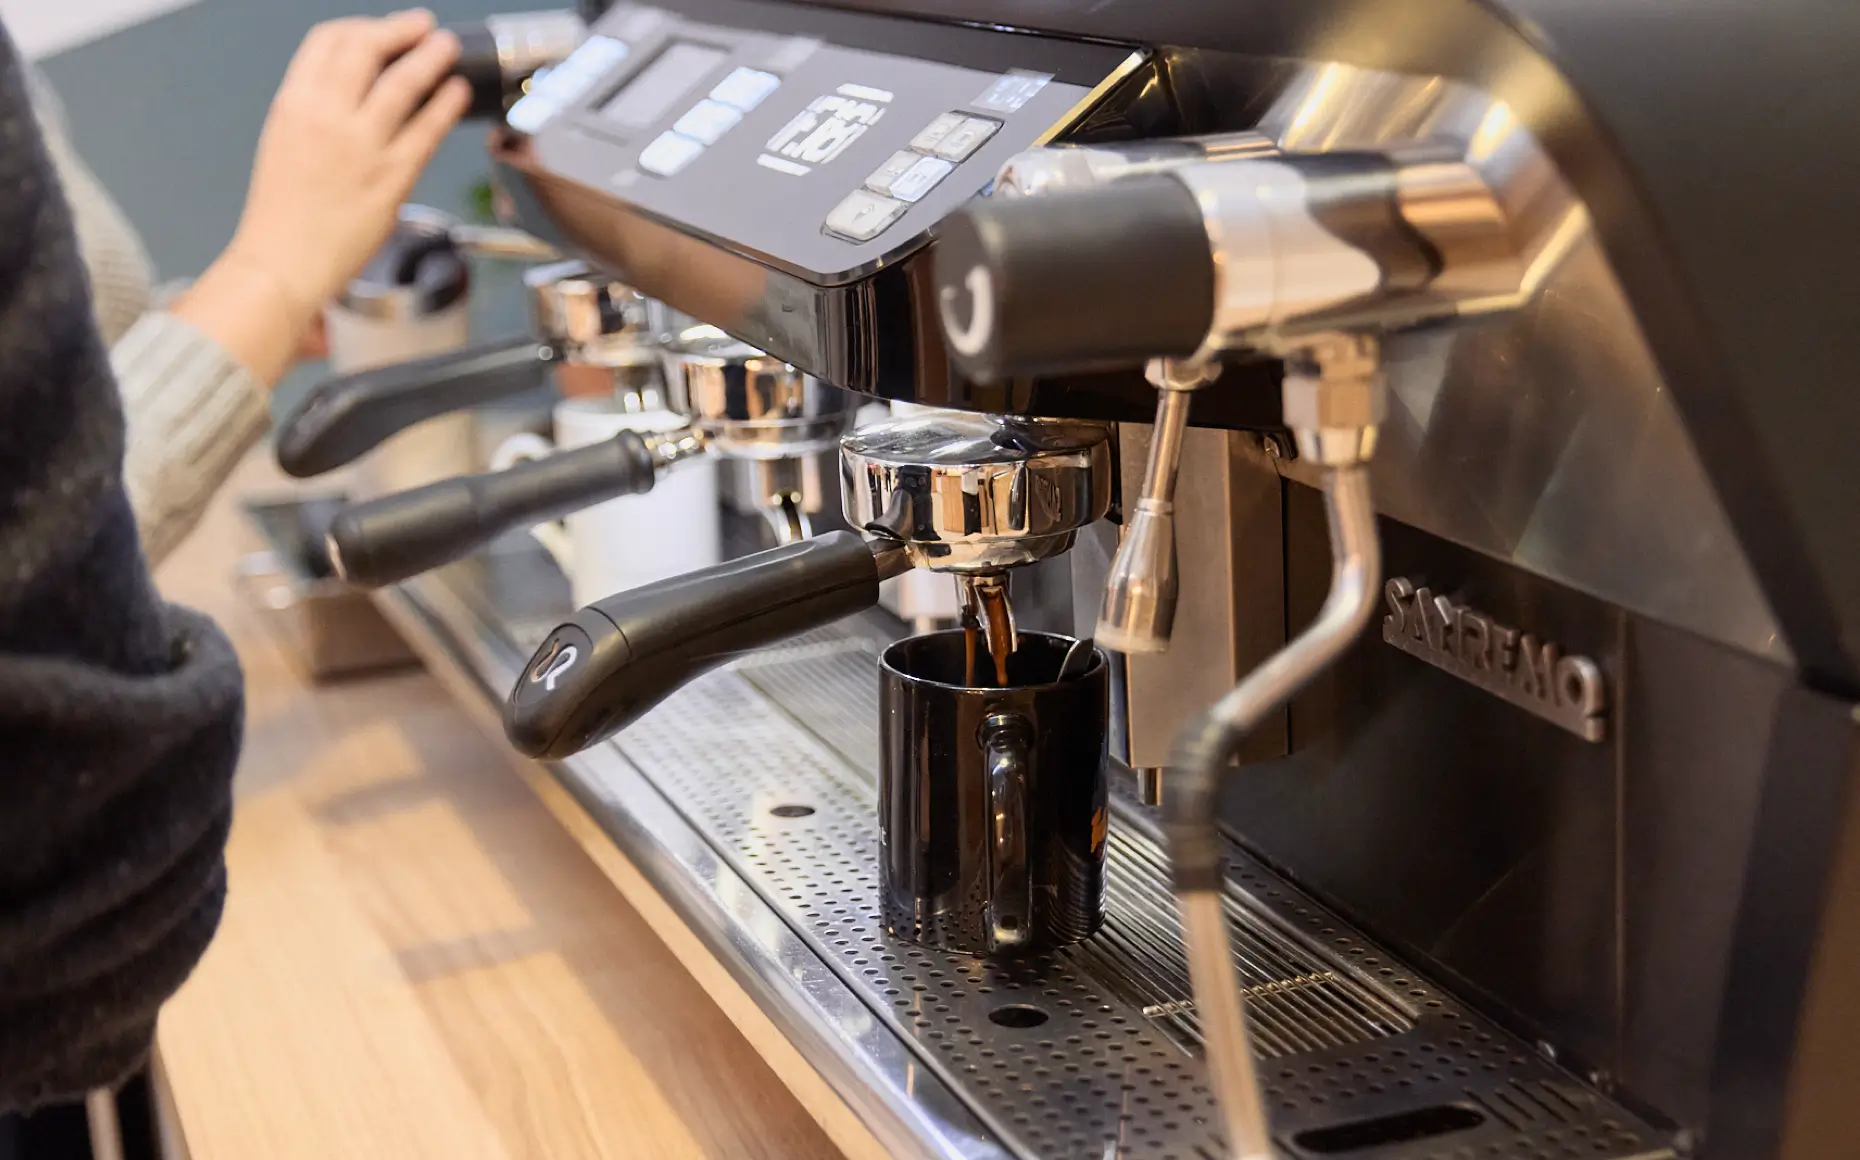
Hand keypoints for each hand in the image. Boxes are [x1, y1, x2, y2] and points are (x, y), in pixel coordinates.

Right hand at [175, 11, 469, 384]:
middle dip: (400, 29)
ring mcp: (362, 145)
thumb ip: (318, 109)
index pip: (328, 40)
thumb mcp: (285, 139)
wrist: (283, 261)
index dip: (363, 26)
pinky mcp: (392, 176)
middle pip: (367, 47)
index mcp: (294, 103)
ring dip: (432, 57)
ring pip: (403, 82)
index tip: (383, 29)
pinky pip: (427, 129)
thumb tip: (356, 88)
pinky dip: (447, 104)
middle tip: (423, 26)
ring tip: (447, 48)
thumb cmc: (283, 213)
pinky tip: (457, 92)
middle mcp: (327, 116)